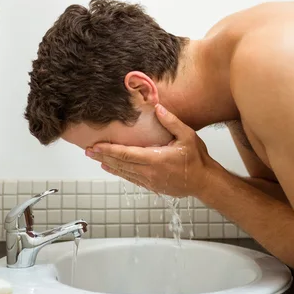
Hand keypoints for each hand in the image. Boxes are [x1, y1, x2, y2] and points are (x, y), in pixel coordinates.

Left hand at [86, 104, 217, 197]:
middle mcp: (150, 172)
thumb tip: (157, 108)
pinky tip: (112, 168)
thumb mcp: (188, 136)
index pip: (126, 154)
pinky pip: (132, 179)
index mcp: (156, 159)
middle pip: (121, 164)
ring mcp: (150, 181)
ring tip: (95, 158)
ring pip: (124, 172)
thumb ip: (172, 122)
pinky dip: (120, 172)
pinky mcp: (152, 186)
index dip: (109, 150)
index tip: (95, 146)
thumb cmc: (197, 159)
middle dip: (103, 157)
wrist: (205, 182)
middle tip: (88, 151)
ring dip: (109, 164)